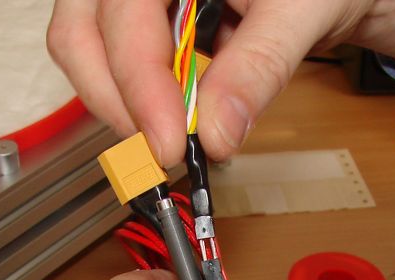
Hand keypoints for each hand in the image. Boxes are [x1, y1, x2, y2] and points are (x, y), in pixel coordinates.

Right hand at [47, 1, 394, 165]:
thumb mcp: (309, 9)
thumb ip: (259, 67)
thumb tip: (215, 133)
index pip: (122, 10)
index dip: (136, 79)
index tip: (168, 142)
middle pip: (85, 29)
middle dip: (116, 95)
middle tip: (161, 150)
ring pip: (98, 49)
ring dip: (129, 101)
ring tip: (175, 137)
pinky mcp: (168, 21)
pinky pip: (134, 62)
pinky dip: (153, 97)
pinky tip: (188, 114)